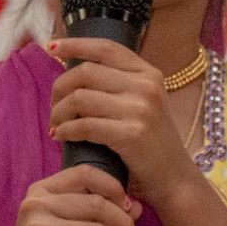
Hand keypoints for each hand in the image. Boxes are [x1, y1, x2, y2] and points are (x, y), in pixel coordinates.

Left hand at [48, 37, 195, 208]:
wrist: (175, 180)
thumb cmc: (150, 145)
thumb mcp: (144, 105)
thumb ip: (118, 86)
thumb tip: (75, 72)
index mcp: (148, 73)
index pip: (105, 48)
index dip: (75, 45)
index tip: (52, 47)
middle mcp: (146, 85)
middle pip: (85, 72)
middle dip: (59, 88)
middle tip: (53, 107)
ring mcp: (141, 109)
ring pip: (79, 98)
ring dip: (59, 112)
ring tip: (56, 125)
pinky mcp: (132, 134)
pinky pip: (84, 125)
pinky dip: (65, 131)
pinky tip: (61, 137)